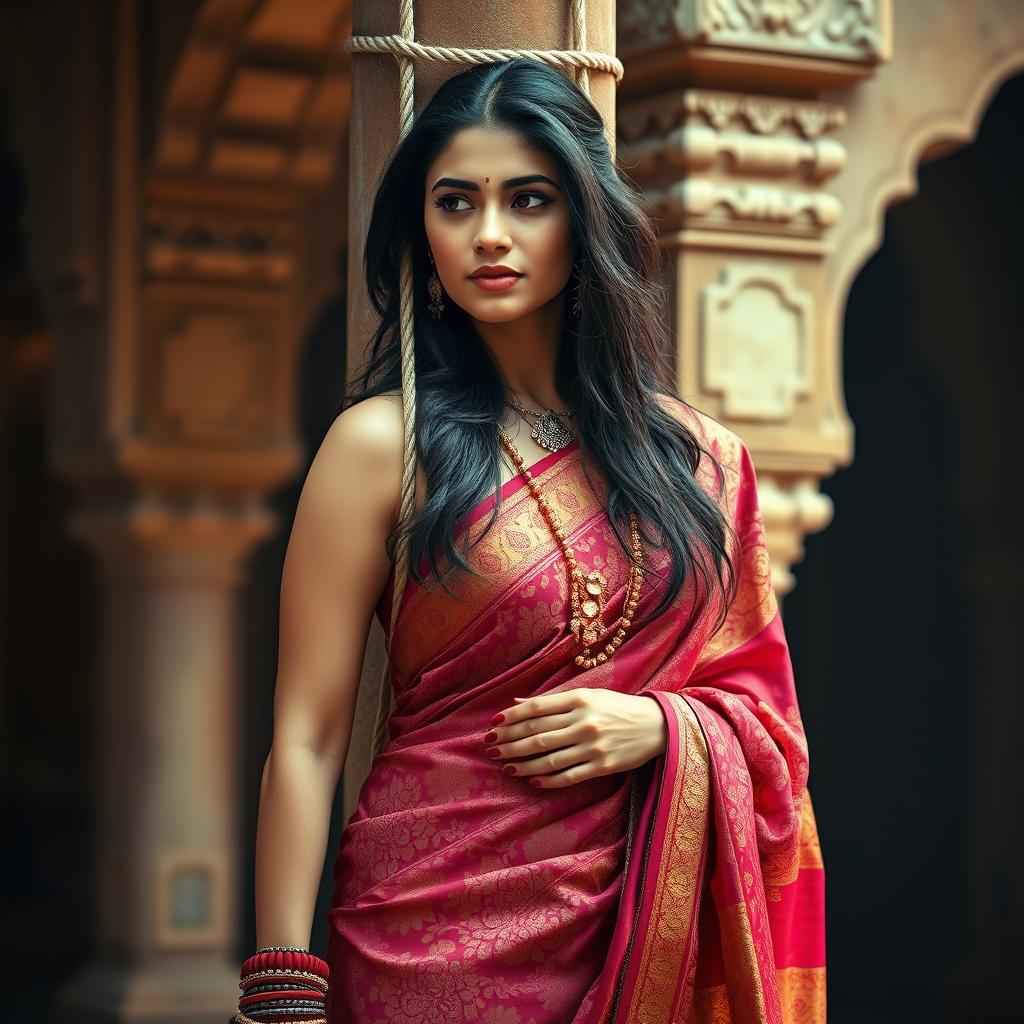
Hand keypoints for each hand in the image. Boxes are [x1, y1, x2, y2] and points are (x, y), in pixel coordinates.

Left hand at [482, 687, 667, 788]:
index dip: (511, 717)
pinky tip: (531, 779)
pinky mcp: (602, 766)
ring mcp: (593, 746)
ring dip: (522, 762)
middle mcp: (584, 721)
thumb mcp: (588, 695)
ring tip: (505, 764)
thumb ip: (553, 701)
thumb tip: (517, 703)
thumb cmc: (617, 707)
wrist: (656, 725)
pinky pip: (568, 776)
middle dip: (509, 741)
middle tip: (490, 747)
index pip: (537, 708)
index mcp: (579, 699)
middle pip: (537, 734)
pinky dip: (547, 779)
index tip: (493, 723)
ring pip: (548, 758)